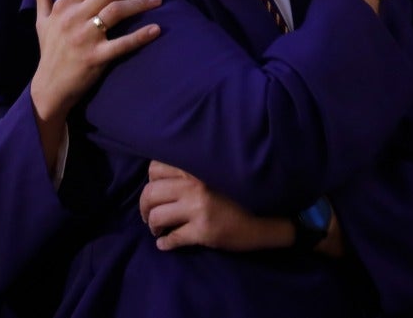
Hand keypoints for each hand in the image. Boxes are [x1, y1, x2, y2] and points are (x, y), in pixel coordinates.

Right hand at [30, 0, 160, 124]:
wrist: (49, 87)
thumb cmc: (50, 51)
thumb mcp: (42, 21)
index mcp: (64, 6)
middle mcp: (73, 18)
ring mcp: (84, 38)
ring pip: (116, 11)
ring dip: (140, 3)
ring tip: (157, 0)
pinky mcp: (95, 57)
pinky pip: (122, 44)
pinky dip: (141, 35)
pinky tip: (156, 29)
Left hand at [139, 160, 293, 251]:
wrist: (268, 215)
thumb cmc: (241, 192)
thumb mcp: (215, 174)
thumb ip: (191, 173)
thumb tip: (162, 181)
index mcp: (196, 168)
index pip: (156, 168)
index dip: (150, 182)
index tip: (155, 192)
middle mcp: (193, 185)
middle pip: (150, 193)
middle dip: (144, 207)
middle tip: (149, 216)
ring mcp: (198, 208)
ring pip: (157, 216)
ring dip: (153, 226)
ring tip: (159, 230)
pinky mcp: (203, 230)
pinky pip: (172, 238)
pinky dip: (165, 243)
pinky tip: (166, 244)